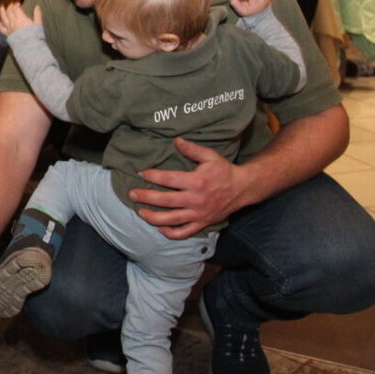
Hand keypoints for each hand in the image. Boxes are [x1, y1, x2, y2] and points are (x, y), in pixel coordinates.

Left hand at [0, 2, 39, 35]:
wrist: (29, 46)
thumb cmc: (35, 35)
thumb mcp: (38, 24)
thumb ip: (37, 14)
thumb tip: (37, 6)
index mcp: (21, 18)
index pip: (16, 8)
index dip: (16, 4)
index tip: (18, 2)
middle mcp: (13, 22)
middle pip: (9, 11)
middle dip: (10, 6)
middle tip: (11, 3)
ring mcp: (9, 28)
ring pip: (3, 18)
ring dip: (2, 11)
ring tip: (1, 7)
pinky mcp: (8, 34)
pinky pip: (1, 28)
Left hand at [130, 136, 248, 238]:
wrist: (243, 189)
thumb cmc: (224, 170)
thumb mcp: (210, 156)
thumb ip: (192, 149)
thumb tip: (176, 140)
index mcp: (196, 182)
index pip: (169, 180)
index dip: (152, 176)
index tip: (141, 173)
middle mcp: (196, 200)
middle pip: (165, 201)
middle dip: (146, 197)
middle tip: (132, 194)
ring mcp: (199, 214)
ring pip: (172, 220)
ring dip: (153, 218)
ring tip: (141, 213)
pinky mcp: (202, 223)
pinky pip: (184, 232)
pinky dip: (171, 233)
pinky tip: (160, 228)